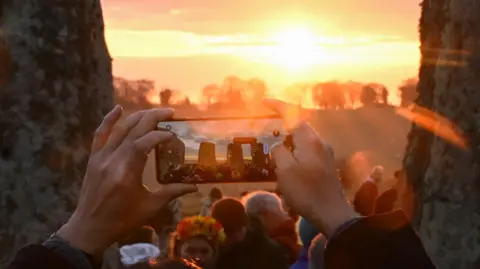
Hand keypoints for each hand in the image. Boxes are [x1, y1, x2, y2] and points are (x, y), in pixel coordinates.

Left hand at [57, 106, 197, 255]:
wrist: (89, 228)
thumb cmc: (122, 220)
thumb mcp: (150, 207)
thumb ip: (172, 193)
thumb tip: (194, 187)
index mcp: (127, 173)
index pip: (144, 143)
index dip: (159, 135)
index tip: (173, 135)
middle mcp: (113, 160)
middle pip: (133, 130)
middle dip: (153, 117)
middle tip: (170, 112)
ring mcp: (101, 157)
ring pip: (119, 129)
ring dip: (137, 116)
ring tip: (154, 112)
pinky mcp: (93, 158)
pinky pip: (100, 134)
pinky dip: (109, 120)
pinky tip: (118, 108)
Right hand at [265, 99, 356, 237]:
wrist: (331, 213)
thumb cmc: (306, 192)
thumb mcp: (285, 171)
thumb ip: (279, 152)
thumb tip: (278, 144)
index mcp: (310, 140)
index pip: (293, 114)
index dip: (278, 105)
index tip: (265, 102)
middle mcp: (320, 142)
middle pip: (300, 125)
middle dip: (284, 122)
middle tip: (268, 127)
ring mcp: (326, 153)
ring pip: (304, 138)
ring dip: (290, 138)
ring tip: (276, 149)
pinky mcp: (327, 164)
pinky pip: (309, 149)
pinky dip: (297, 149)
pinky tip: (290, 162)